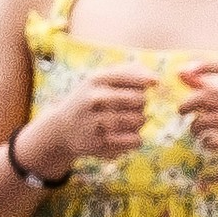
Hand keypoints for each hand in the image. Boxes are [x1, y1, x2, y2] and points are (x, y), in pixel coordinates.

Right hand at [17, 61, 154, 173]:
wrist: (61, 129)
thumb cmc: (92, 99)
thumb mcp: (102, 80)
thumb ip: (130, 72)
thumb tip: (155, 80)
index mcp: (97, 79)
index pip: (133, 77)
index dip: (148, 80)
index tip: (156, 83)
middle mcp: (94, 99)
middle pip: (141, 99)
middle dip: (141, 103)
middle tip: (130, 106)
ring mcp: (95, 122)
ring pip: (140, 120)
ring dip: (138, 122)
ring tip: (124, 121)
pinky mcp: (99, 143)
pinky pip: (136, 140)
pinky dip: (134, 139)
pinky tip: (122, 136)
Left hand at [178, 61, 217, 169]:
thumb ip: (205, 86)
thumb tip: (180, 71)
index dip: (207, 66)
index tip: (187, 70)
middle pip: (208, 98)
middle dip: (188, 104)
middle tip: (181, 111)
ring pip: (208, 120)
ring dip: (195, 127)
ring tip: (196, 132)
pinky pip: (216, 140)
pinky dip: (206, 143)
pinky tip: (208, 143)